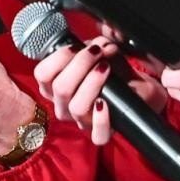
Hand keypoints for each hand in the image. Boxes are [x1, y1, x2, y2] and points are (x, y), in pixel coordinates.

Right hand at [33, 37, 166, 145]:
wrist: (137, 90)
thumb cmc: (113, 71)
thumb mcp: (104, 53)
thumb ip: (100, 45)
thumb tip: (101, 46)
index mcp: (55, 87)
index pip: (42, 75)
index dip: (57, 58)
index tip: (76, 47)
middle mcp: (64, 106)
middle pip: (60, 88)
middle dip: (79, 64)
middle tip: (96, 52)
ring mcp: (82, 121)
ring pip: (76, 107)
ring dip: (91, 83)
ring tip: (105, 68)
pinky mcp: (101, 133)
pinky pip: (97, 135)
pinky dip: (101, 119)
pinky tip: (105, 102)